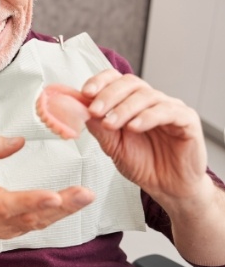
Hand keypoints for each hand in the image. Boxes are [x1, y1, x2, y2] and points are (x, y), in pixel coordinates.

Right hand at [0, 136, 94, 240]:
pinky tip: (75, 203)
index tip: (54, 196)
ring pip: (40, 222)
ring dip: (66, 210)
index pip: (9, 204)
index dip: (32, 201)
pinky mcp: (17, 229)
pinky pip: (40, 223)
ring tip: (86, 196)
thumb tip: (19, 141)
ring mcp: (9, 228)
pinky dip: (59, 214)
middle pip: (33, 216)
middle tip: (85, 194)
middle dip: (62, 206)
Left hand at [81, 69, 206, 202]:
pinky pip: (168, 111)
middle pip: (129, 83)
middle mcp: (150, 100)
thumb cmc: (142, 163)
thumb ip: (98, 127)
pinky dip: (148, 117)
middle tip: (95, 110)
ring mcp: (169, 107)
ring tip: (110, 123)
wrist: (167, 187)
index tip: (85, 93)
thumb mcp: (112, 146)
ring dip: (124, 108)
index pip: (115, 79)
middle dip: (108, 95)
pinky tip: (134, 127)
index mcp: (130, 101)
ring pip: (146, 95)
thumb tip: (79, 109)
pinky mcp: (187, 120)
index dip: (100, 82)